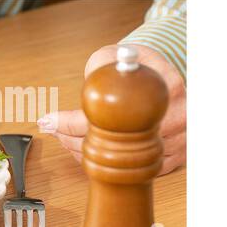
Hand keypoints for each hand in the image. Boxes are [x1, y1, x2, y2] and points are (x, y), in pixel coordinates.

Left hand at [39, 43, 185, 174]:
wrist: (164, 78)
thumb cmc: (137, 67)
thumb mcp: (116, 56)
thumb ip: (101, 66)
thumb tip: (89, 85)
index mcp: (164, 92)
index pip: (107, 118)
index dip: (71, 122)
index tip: (47, 120)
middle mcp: (177, 120)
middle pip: (113, 146)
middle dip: (72, 138)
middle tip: (51, 129)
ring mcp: (178, 142)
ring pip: (122, 163)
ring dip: (86, 152)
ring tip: (63, 138)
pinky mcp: (176, 158)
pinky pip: (135, 170)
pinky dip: (107, 163)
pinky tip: (88, 149)